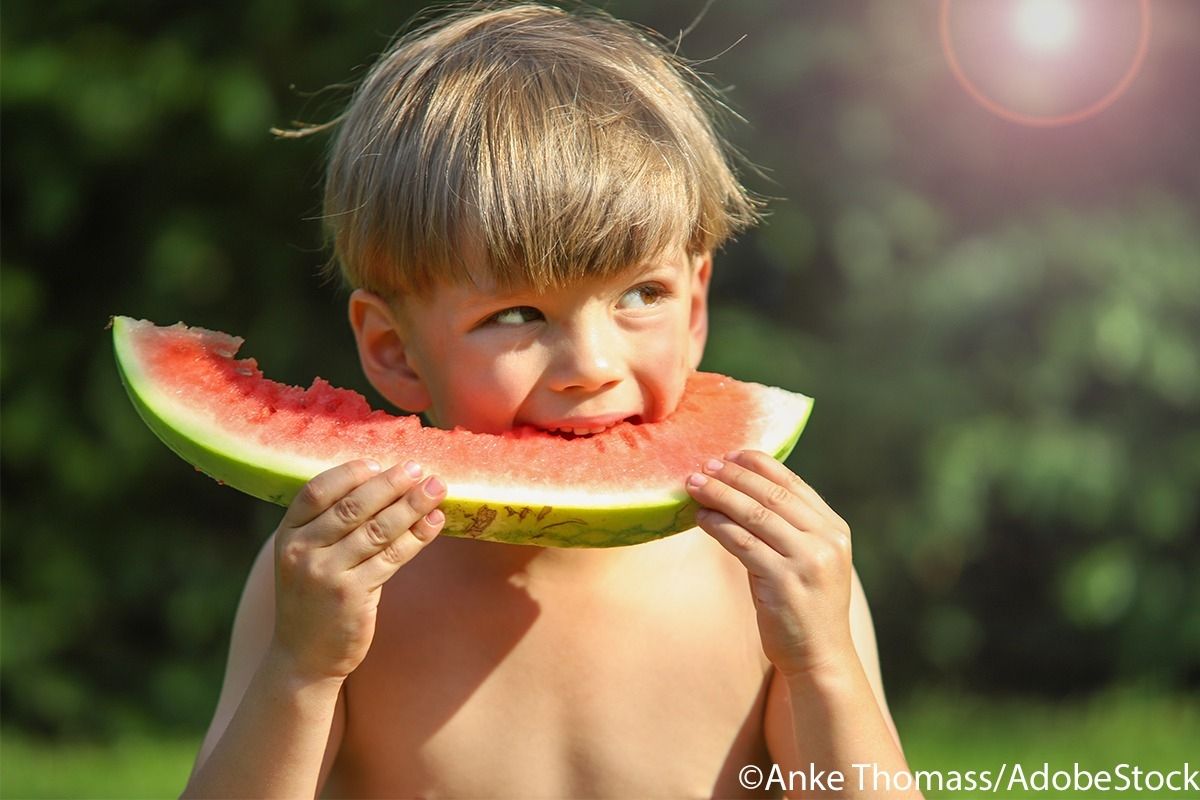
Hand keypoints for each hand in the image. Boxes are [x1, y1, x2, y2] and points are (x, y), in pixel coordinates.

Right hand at [270, 459, 446, 682]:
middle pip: (353, 507)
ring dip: (412, 505)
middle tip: (418, 467)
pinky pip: (392, 557)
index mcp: (287, 535)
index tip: (379, 462)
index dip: (350, 473)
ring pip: (378, 530)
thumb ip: (331, 525)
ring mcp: (326, 574)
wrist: (303, 657)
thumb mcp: (306, 557)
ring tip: (436, 488)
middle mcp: (302, 552)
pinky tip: (434, 522)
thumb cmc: (314, 598)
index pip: (317, 491)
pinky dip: (417, 536)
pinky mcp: (352, 595)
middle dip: (390, 484)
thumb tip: (383, 482)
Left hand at [685, 450, 854, 679]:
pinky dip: (718, 526)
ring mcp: (807, 561)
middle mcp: (826, 540)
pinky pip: (742, 543)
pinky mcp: (783, 582)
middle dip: (733, 476)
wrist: (820, 657)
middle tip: (704, 466)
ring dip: (719, 495)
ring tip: (693, 485)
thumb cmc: (806, 606)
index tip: (731, 454)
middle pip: (771, 494)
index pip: (794, 484)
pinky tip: (700, 518)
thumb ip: (788, 528)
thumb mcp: (809, 560)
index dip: (760, 465)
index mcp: (835, 529)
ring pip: (753, 514)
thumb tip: (741, 489)